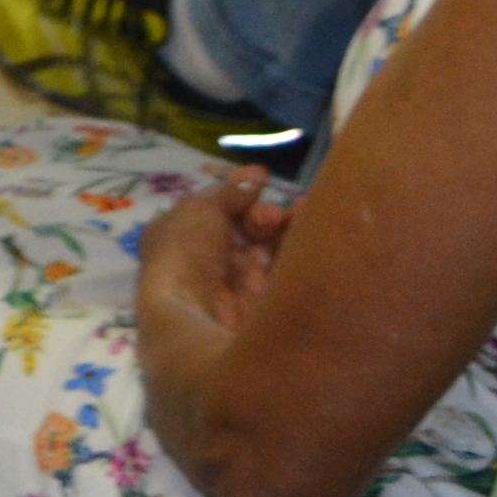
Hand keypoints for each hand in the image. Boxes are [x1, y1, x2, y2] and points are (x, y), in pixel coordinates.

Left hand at [137, 169, 290, 334]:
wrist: (199, 320)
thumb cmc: (186, 254)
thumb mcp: (201, 209)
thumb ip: (230, 193)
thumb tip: (255, 176)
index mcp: (178, 238)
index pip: (213, 212)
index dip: (237, 195)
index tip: (263, 178)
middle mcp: (207, 264)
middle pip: (246, 232)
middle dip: (265, 216)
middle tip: (275, 216)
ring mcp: (238, 288)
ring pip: (270, 253)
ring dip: (288, 232)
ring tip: (306, 215)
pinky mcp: (267, 309)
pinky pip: (286, 275)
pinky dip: (300, 254)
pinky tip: (317, 235)